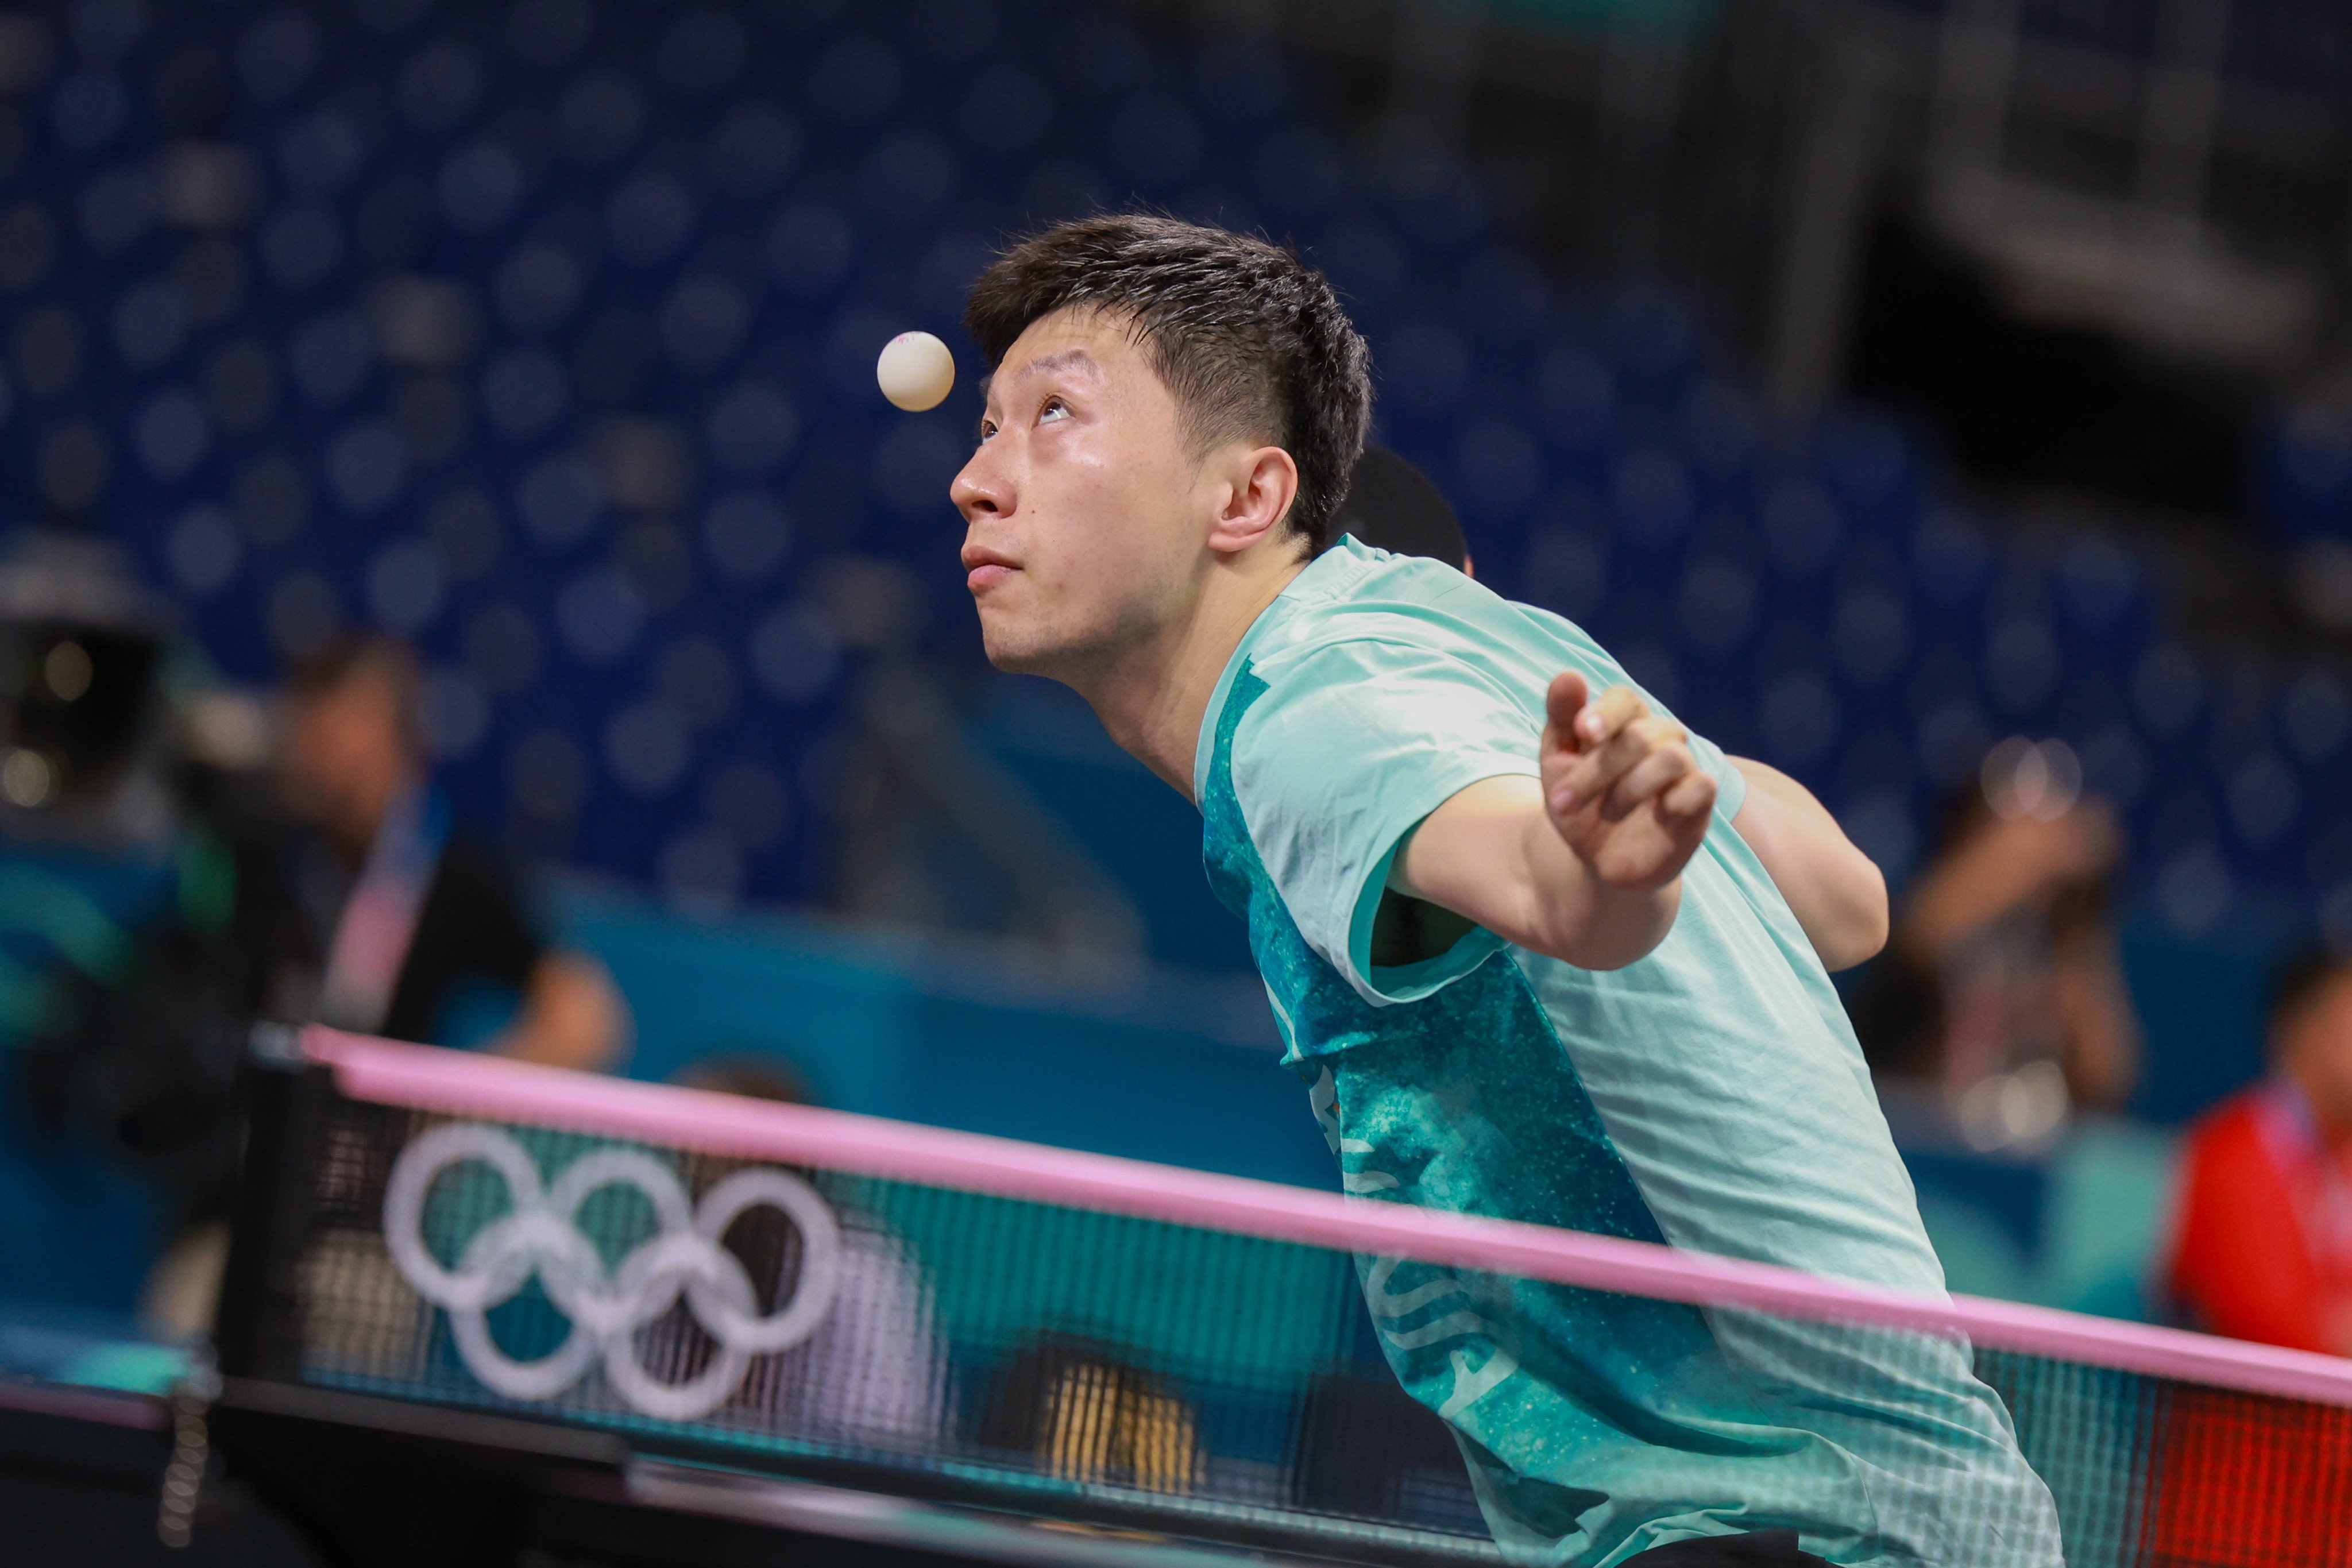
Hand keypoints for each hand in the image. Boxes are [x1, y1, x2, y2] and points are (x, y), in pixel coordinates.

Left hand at [1541, 672, 1716, 892]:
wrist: (1597, 861)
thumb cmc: (1580, 802)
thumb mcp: (1558, 762)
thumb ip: (1562, 718)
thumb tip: (1569, 674)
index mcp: (1624, 722)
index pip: (1624, 698)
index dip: (1605, 712)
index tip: (1583, 732)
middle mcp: (1658, 737)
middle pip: (1639, 734)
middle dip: (1596, 770)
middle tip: (1563, 801)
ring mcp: (1683, 768)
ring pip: (1671, 756)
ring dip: (1630, 787)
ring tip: (1608, 812)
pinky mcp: (1699, 800)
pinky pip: (1702, 785)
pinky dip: (1676, 799)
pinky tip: (1657, 814)